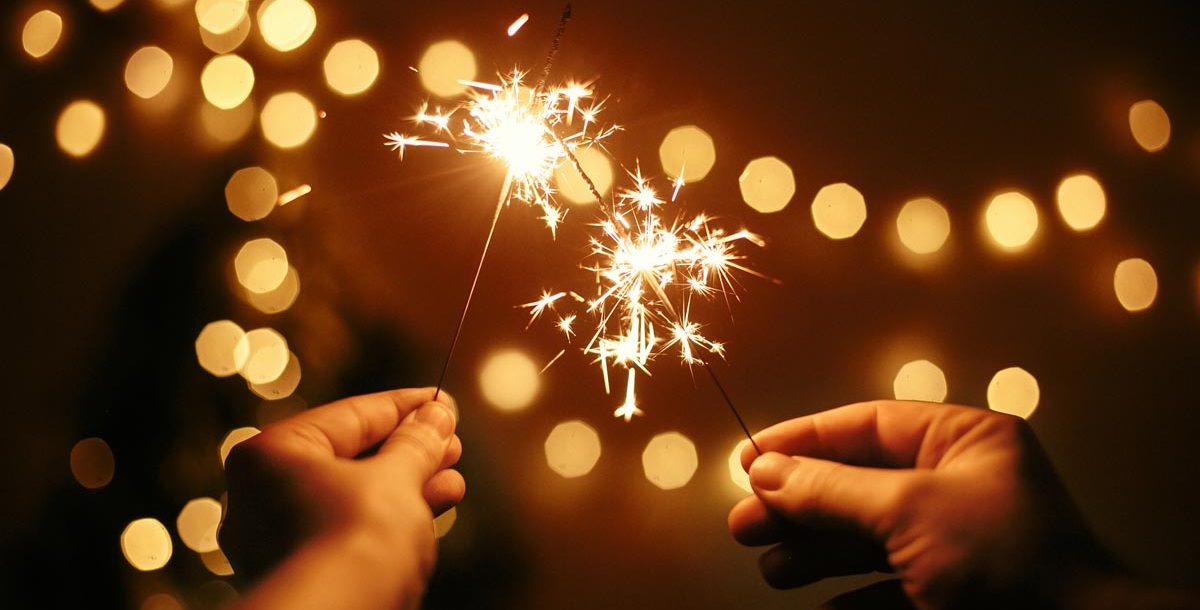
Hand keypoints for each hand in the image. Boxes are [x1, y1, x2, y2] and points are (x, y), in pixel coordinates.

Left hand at [220, 387, 463, 608]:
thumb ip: (417, 442)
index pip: (350, 415)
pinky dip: (389, 520)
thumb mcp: (397, 478)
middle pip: (350, 458)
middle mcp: (262, 495)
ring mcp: (277, 539)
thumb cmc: (357, 538)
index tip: (442, 402)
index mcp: (271, 454)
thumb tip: (437, 413)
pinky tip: (433, 510)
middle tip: (451, 442)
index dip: (405, 407)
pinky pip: (349, 531)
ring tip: (452, 480)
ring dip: (407, 487)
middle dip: (409, 451)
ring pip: (353, 498)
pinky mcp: (301, 573)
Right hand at [728, 400, 1115, 608]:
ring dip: (814, 553)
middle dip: (798, 505)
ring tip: (772, 567)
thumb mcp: (908, 512)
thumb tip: (765, 471)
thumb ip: (832, 489)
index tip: (748, 459)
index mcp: (963, 443)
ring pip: (866, 537)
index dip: (803, 440)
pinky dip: (850, 596)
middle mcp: (958, 485)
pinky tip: (821, 605)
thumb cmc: (1007, 564)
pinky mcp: (955, 593)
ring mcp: (957, 542)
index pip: (867, 425)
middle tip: (744, 523)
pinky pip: (888, 586)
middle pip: (857, 483)